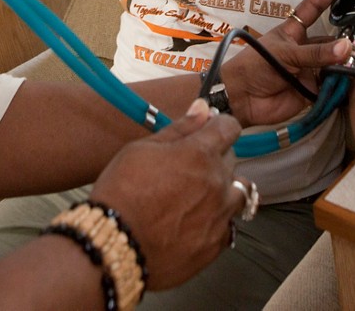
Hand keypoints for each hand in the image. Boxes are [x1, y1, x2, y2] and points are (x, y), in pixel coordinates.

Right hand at [89, 100, 244, 290]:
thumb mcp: (141, 149)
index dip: (220, 126)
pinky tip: (196, 222)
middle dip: (216, 158)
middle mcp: (217, 183)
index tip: (212, 129)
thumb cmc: (122, 193)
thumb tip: (202, 109)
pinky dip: (218, 220)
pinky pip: (228, 225)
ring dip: (225, 189)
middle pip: (232, 160)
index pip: (229, 128)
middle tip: (190, 167)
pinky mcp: (215, 244)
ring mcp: (220, 216)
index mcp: (200, 154)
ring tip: (200, 196)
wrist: (115, 246)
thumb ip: (178, 129)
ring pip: (239, 193)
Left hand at [223, 0, 354, 127]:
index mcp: (294, 32)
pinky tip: (354, 80)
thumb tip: (346, 47)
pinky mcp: (312, 90)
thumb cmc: (255, 65)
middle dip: (347, 40)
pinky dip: (343, 84)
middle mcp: (304, 49)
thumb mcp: (284, 53)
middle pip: (332, 40)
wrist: (241, 99)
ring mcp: (309, 69)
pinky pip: (333, 86)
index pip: (315, 7)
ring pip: (335, 63)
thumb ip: (315, 53)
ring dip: (347, 63)